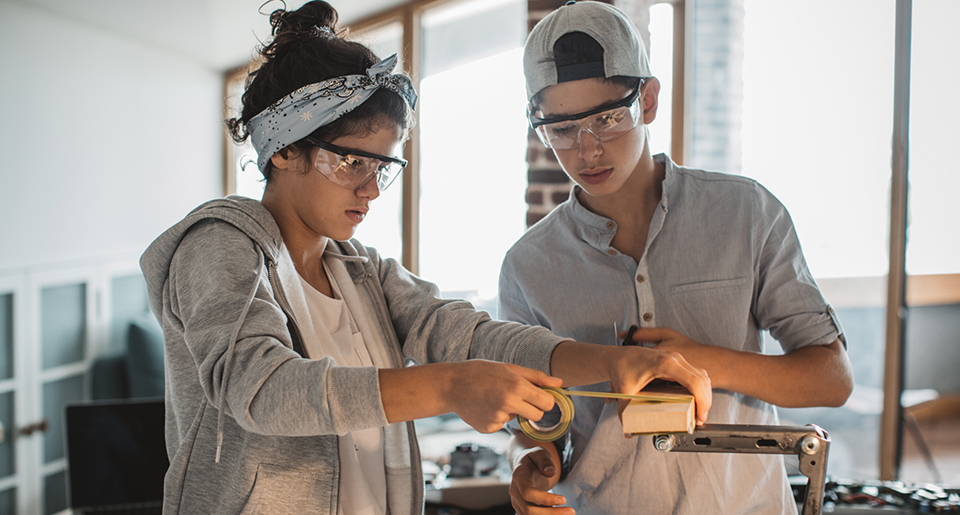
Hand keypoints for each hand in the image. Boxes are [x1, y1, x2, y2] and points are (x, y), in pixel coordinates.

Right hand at [447, 360, 561, 433]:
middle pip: (537, 417)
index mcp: (517, 386)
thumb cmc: (482, 372)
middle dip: (533, 409)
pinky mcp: (489, 428)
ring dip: (512, 411)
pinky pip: (502, 424)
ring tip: (494, 398)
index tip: (539, 397)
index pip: (547, 403)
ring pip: (517, 419)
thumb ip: (537, 377)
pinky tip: (485, 406)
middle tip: (518, 397)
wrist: (452, 385)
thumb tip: (560, 383)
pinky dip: (497, 417)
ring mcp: (498, 418)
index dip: (545, 400)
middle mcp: (509, 404)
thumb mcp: (510, 368)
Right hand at [510, 446, 573, 514]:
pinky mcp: (522, 510)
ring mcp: (517, 502)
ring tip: (568, 513)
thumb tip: (550, 472)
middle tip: (571, 511)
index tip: (564, 499)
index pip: (528, 493)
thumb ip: (545, 462)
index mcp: (519, 476)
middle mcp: (515, 492)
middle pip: (529, 510)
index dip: (545, 499)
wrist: (524, 466)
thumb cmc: (534, 460)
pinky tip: (559, 514)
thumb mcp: (540, 454)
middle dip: (551, 514)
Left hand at [610, 332, 712, 424]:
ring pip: (702, 376)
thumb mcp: (624, 391)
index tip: (700, 417)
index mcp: (665, 364)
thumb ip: (625, 413)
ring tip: (699, 412)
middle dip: (705, 402)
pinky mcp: (677, 362)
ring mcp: (677, 358)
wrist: (618, 356)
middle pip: (702, 380)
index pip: (694, 382)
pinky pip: (696, 374)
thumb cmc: (621, 368)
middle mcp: (674, 358)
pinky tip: (695, 400)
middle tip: (699, 419)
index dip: (702, 401)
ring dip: (704, 394)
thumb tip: (629, 432)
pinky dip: (700, 388)